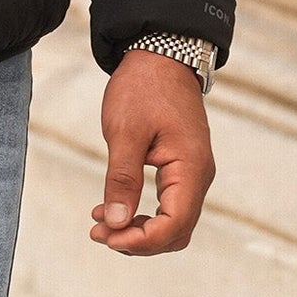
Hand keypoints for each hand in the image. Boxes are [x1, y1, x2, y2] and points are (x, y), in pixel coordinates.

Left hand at [89, 48, 216, 256]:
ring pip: (173, 223)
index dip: (141, 240)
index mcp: (190, 168)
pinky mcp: (182, 168)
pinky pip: (168, 205)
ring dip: (138, 230)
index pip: (174, 225)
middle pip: (176, 231)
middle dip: (138, 240)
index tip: (107, 236)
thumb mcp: (125, 133)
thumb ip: (122, 179)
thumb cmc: (143, 88)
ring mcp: (192, 173)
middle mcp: (198, 176)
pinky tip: (111, 209)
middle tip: (98, 232)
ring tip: (100, 223)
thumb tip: (116, 222)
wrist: (161, 56)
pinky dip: (142, 214)